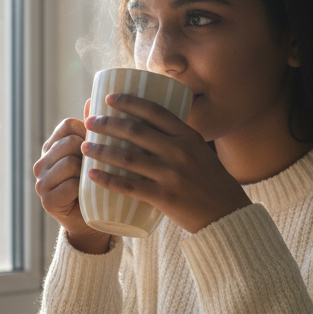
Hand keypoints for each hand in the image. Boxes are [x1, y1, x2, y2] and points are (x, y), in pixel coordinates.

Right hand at [33, 101, 111, 253]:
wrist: (92, 224)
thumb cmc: (97, 185)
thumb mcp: (96, 156)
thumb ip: (93, 131)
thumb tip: (92, 99)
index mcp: (52, 146)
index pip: (68, 124)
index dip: (88, 131)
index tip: (102, 143)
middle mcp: (42, 162)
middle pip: (69, 142)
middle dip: (89, 152)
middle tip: (102, 165)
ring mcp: (41, 181)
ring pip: (69, 162)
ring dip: (87, 170)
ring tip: (96, 179)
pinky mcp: (47, 200)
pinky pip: (69, 184)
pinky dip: (83, 188)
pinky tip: (89, 193)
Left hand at [82, 93, 250, 233]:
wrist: (227, 214)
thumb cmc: (211, 182)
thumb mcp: (200, 152)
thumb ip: (178, 141)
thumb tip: (148, 129)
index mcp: (188, 136)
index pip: (154, 111)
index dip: (129, 102)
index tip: (109, 98)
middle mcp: (179, 151)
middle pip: (135, 131)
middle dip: (107, 124)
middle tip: (89, 122)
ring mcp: (171, 174)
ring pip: (128, 158)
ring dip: (102, 150)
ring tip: (84, 146)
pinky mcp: (164, 197)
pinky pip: (129, 186)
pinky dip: (107, 179)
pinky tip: (92, 174)